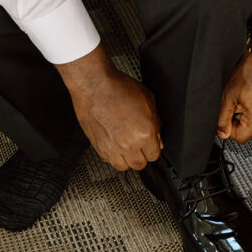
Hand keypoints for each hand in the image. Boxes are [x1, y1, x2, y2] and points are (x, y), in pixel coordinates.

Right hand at [56, 45, 162, 170]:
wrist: (94, 84)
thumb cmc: (118, 87)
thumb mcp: (148, 100)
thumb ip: (156, 122)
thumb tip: (157, 138)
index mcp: (144, 133)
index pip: (155, 155)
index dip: (154, 148)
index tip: (151, 144)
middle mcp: (128, 144)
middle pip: (140, 164)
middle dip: (142, 156)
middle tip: (140, 146)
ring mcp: (111, 147)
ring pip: (123, 166)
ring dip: (127, 159)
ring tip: (127, 148)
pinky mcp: (98, 146)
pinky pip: (108, 160)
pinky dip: (113, 155)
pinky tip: (115, 143)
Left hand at [217, 52, 251, 143]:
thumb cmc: (248, 72)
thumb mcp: (228, 96)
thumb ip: (223, 118)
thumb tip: (222, 133)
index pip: (240, 138)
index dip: (230, 127)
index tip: (228, 113)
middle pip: (247, 130)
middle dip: (238, 117)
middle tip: (237, 100)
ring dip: (246, 112)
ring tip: (245, 95)